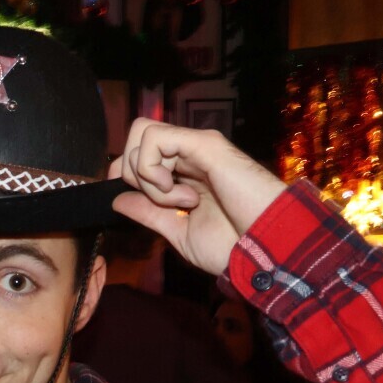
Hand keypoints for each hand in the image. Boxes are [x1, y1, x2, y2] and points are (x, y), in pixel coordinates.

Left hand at [109, 119, 286, 275]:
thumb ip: (149, 213)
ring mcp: (196, 146)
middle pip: (135, 139)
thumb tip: (118, 199)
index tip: (136, 201)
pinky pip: (156, 138)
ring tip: (179, 201)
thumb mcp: (177, 232)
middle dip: (133, 174)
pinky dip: (153, 169)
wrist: (264, 249)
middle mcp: (188, 154)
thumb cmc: (232, 245)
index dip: (124, 175)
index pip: (137, 154)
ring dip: (147, 175)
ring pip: (143, 133)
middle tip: (163, 202)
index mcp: (183, 173)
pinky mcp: (205, 144)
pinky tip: (179, 193)